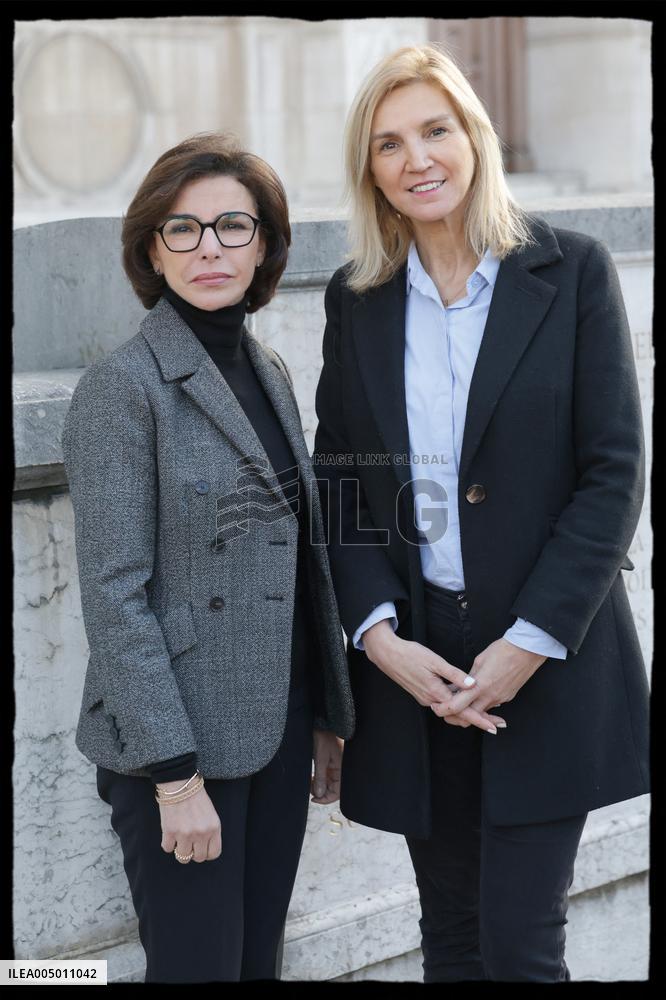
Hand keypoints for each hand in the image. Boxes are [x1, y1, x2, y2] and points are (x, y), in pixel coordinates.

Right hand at [157, 780, 221, 861]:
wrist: (180, 784)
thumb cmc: (196, 797)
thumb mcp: (211, 814)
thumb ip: (210, 831)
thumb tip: (204, 848)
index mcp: (214, 828)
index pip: (214, 853)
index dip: (207, 853)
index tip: (201, 848)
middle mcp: (201, 833)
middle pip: (199, 858)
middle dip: (194, 852)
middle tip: (189, 842)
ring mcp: (185, 834)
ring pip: (183, 857)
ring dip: (180, 850)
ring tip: (179, 839)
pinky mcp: (170, 832)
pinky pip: (168, 848)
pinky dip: (168, 843)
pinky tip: (170, 833)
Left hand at [310, 729, 342, 803]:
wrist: (322, 724)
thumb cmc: (323, 739)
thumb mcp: (321, 759)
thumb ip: (320, 777)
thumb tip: (319, 795)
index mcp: (343, 770)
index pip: (337, 793)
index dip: (326, 799)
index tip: (313, 799)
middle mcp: (342, 771)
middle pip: (333, 790)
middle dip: (321, 792)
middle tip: (309, 786)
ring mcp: (336, 768)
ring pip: (328, 785)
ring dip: (318, 785)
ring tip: (309, 780)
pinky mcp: (331, 764)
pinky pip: (326, 777)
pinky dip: (318, 779)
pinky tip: (312, 776)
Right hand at [362, 620, 505, 733]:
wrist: (387, 654)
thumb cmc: (410, 654)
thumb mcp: (435, 661)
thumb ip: (454, 674)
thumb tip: (472, 684)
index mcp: (436, 693)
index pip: (463, 711)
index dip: (480, 719)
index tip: (494, 726)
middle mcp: (431, 700)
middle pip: (459, 715)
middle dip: (479, 719)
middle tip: (497, 722)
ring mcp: (425, 698)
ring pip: (450, 710)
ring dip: (468, 712)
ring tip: (487, 713)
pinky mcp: (422, 693)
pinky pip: (443, 704)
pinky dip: (456, 705)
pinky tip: (464, 698)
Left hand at [431, 638, 546, 722]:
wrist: (527, 650)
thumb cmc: (502, 650)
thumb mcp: (479, 661)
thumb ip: (468, 676)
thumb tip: (460, 686)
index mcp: (479, 686)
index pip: (456, 706)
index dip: (444, 709)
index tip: (437, 707)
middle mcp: (489, 696)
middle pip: (468, 717)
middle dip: (454, 717)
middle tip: (445, 711)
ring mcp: (500, 699)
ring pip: (480, 713)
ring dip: (469, 711)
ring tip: (460, 702)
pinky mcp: (508, 697)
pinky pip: (491, 706)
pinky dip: (482, 705)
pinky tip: (478, 697)